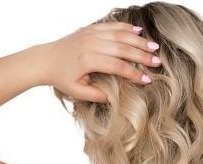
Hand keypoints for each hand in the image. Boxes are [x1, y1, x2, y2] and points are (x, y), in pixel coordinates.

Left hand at [37, 21, 162, 101]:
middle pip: (122, 48)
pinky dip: (126, 28)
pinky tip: (138, 31)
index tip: (147, 80)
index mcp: (88, 60)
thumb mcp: (77, 92)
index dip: (134, 73)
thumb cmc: (61, 78)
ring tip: (154, 47)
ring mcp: (91, 33)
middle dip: (142, 56)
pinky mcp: (90, 29)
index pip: (117, 66)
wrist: (45, 59)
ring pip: (119, 35)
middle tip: (158, 62)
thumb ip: (96, 95)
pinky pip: (111, 26)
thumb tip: (115, 99)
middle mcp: (91, 43)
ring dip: (138, 41)